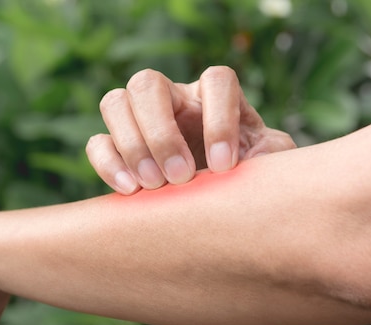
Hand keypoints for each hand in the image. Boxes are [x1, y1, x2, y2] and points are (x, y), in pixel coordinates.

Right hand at [86, 66, 294, 193]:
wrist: (217, 197)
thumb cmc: (247, 172)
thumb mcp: (269, 162)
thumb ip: (273, 154)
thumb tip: (256, 160)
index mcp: (215, 95)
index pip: (216, 81)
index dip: (220, 119)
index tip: (225, 166)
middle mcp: (174, 99)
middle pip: (148, 83)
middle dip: (161, 132)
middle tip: (180, 177)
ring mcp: (140, 119)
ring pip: (115, 102)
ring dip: (132, 145)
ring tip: (155, 186)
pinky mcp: (117, 147)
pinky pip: (97, 142)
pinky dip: (108, 163)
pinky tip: (131, 191)